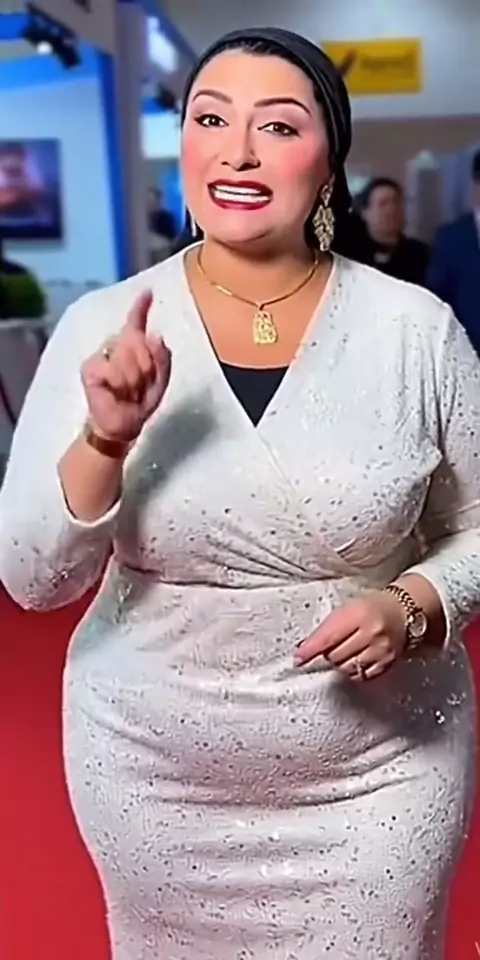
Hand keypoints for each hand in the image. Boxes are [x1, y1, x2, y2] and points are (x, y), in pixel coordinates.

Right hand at [81, 290, 170, 442]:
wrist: (123, 424)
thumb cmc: (141, 401)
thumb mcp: (161, 380)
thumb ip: (162, 357)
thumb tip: (156, 334)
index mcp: (135, 347)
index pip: (137, 323)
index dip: (141, 307)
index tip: (148, 292)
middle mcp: (117, 346)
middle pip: (138, 341)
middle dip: (146, 367)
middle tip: (141, 386)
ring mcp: (102, 355)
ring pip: (127, 356)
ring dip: (134, 379)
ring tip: (129, 392)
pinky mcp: (90, 368)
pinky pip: (112, 369)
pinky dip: (119, 383)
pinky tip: (115, 392)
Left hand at [295, 591, 407, 681]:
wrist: (404, 612)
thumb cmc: (372, 607)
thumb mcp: (349, 608)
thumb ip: (329, 627)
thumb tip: (305, 647)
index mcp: (358, 613)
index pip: (328, 636)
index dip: (311, 650)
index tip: (299, 658)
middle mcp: (370, 632)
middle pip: (335, 655)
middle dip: (326, 654)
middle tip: (329, 647)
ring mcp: (381, 650)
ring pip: (347, 668)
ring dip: (339, 663)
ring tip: (343, 652)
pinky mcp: (387, 663)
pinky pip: (362, 675)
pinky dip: (353, 671)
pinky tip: (354, 661)